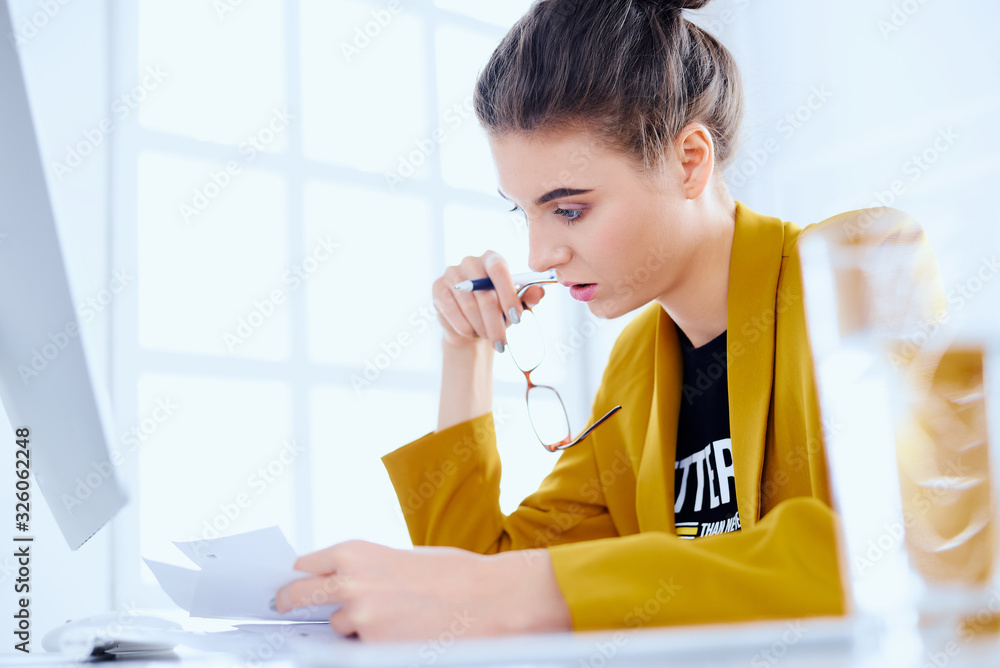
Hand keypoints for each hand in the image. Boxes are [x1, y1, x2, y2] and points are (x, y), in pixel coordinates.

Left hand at [274, 540, 571, 641]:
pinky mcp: (373, 647)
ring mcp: (359, 618)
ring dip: (353, 625)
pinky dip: (375, 642)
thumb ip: (364, 571)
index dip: (299, 576)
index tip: (291, 584)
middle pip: (297, 595)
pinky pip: (362, 648)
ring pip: (337, 626)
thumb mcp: (400, 559)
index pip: (304, 565)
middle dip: (289, 602)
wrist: (488, 598)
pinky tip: (404, 630)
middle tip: (285, 607)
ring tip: (394, 616)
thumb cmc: (453, 574)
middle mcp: (349, 582)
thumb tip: (338, 588)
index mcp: (355, 552)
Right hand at [432, 250, 545, 351]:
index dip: (508, 294)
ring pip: (468, 305)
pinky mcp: (438, 287)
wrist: (470, 326)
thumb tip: (538, 293)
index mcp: (493, 258)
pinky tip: (471, 333)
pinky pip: (450, 310)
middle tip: (502, 342)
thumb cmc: (497, 312)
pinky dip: (463, 326)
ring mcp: (452, 273)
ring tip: (489, 338)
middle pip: (484, 292)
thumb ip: (528, 297)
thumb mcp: (516, 306)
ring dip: (481, 327)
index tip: (517, 318)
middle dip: (495, 322)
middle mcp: (470, 261)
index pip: (499, 269)